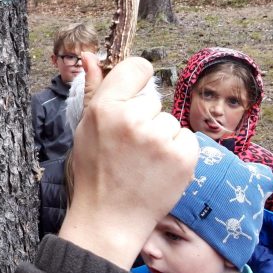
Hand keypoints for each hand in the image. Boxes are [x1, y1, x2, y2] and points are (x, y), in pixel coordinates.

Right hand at [58, 55, 197, 268]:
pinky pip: (186, 138)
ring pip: (169, 121)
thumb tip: (89, 54)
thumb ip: (95, 88)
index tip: (133, 100)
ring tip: (142, 162)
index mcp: (105, 108)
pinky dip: (176, 152)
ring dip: (161, 137)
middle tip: (128, 147)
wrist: (110, 217)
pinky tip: (158, 169)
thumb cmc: (95, 170)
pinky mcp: (183, 156)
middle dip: (145, 119)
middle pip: (153, 100)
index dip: (137, 82)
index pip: (136, 68)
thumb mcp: (86, 127)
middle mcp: (132, 119)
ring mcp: (159, 138)